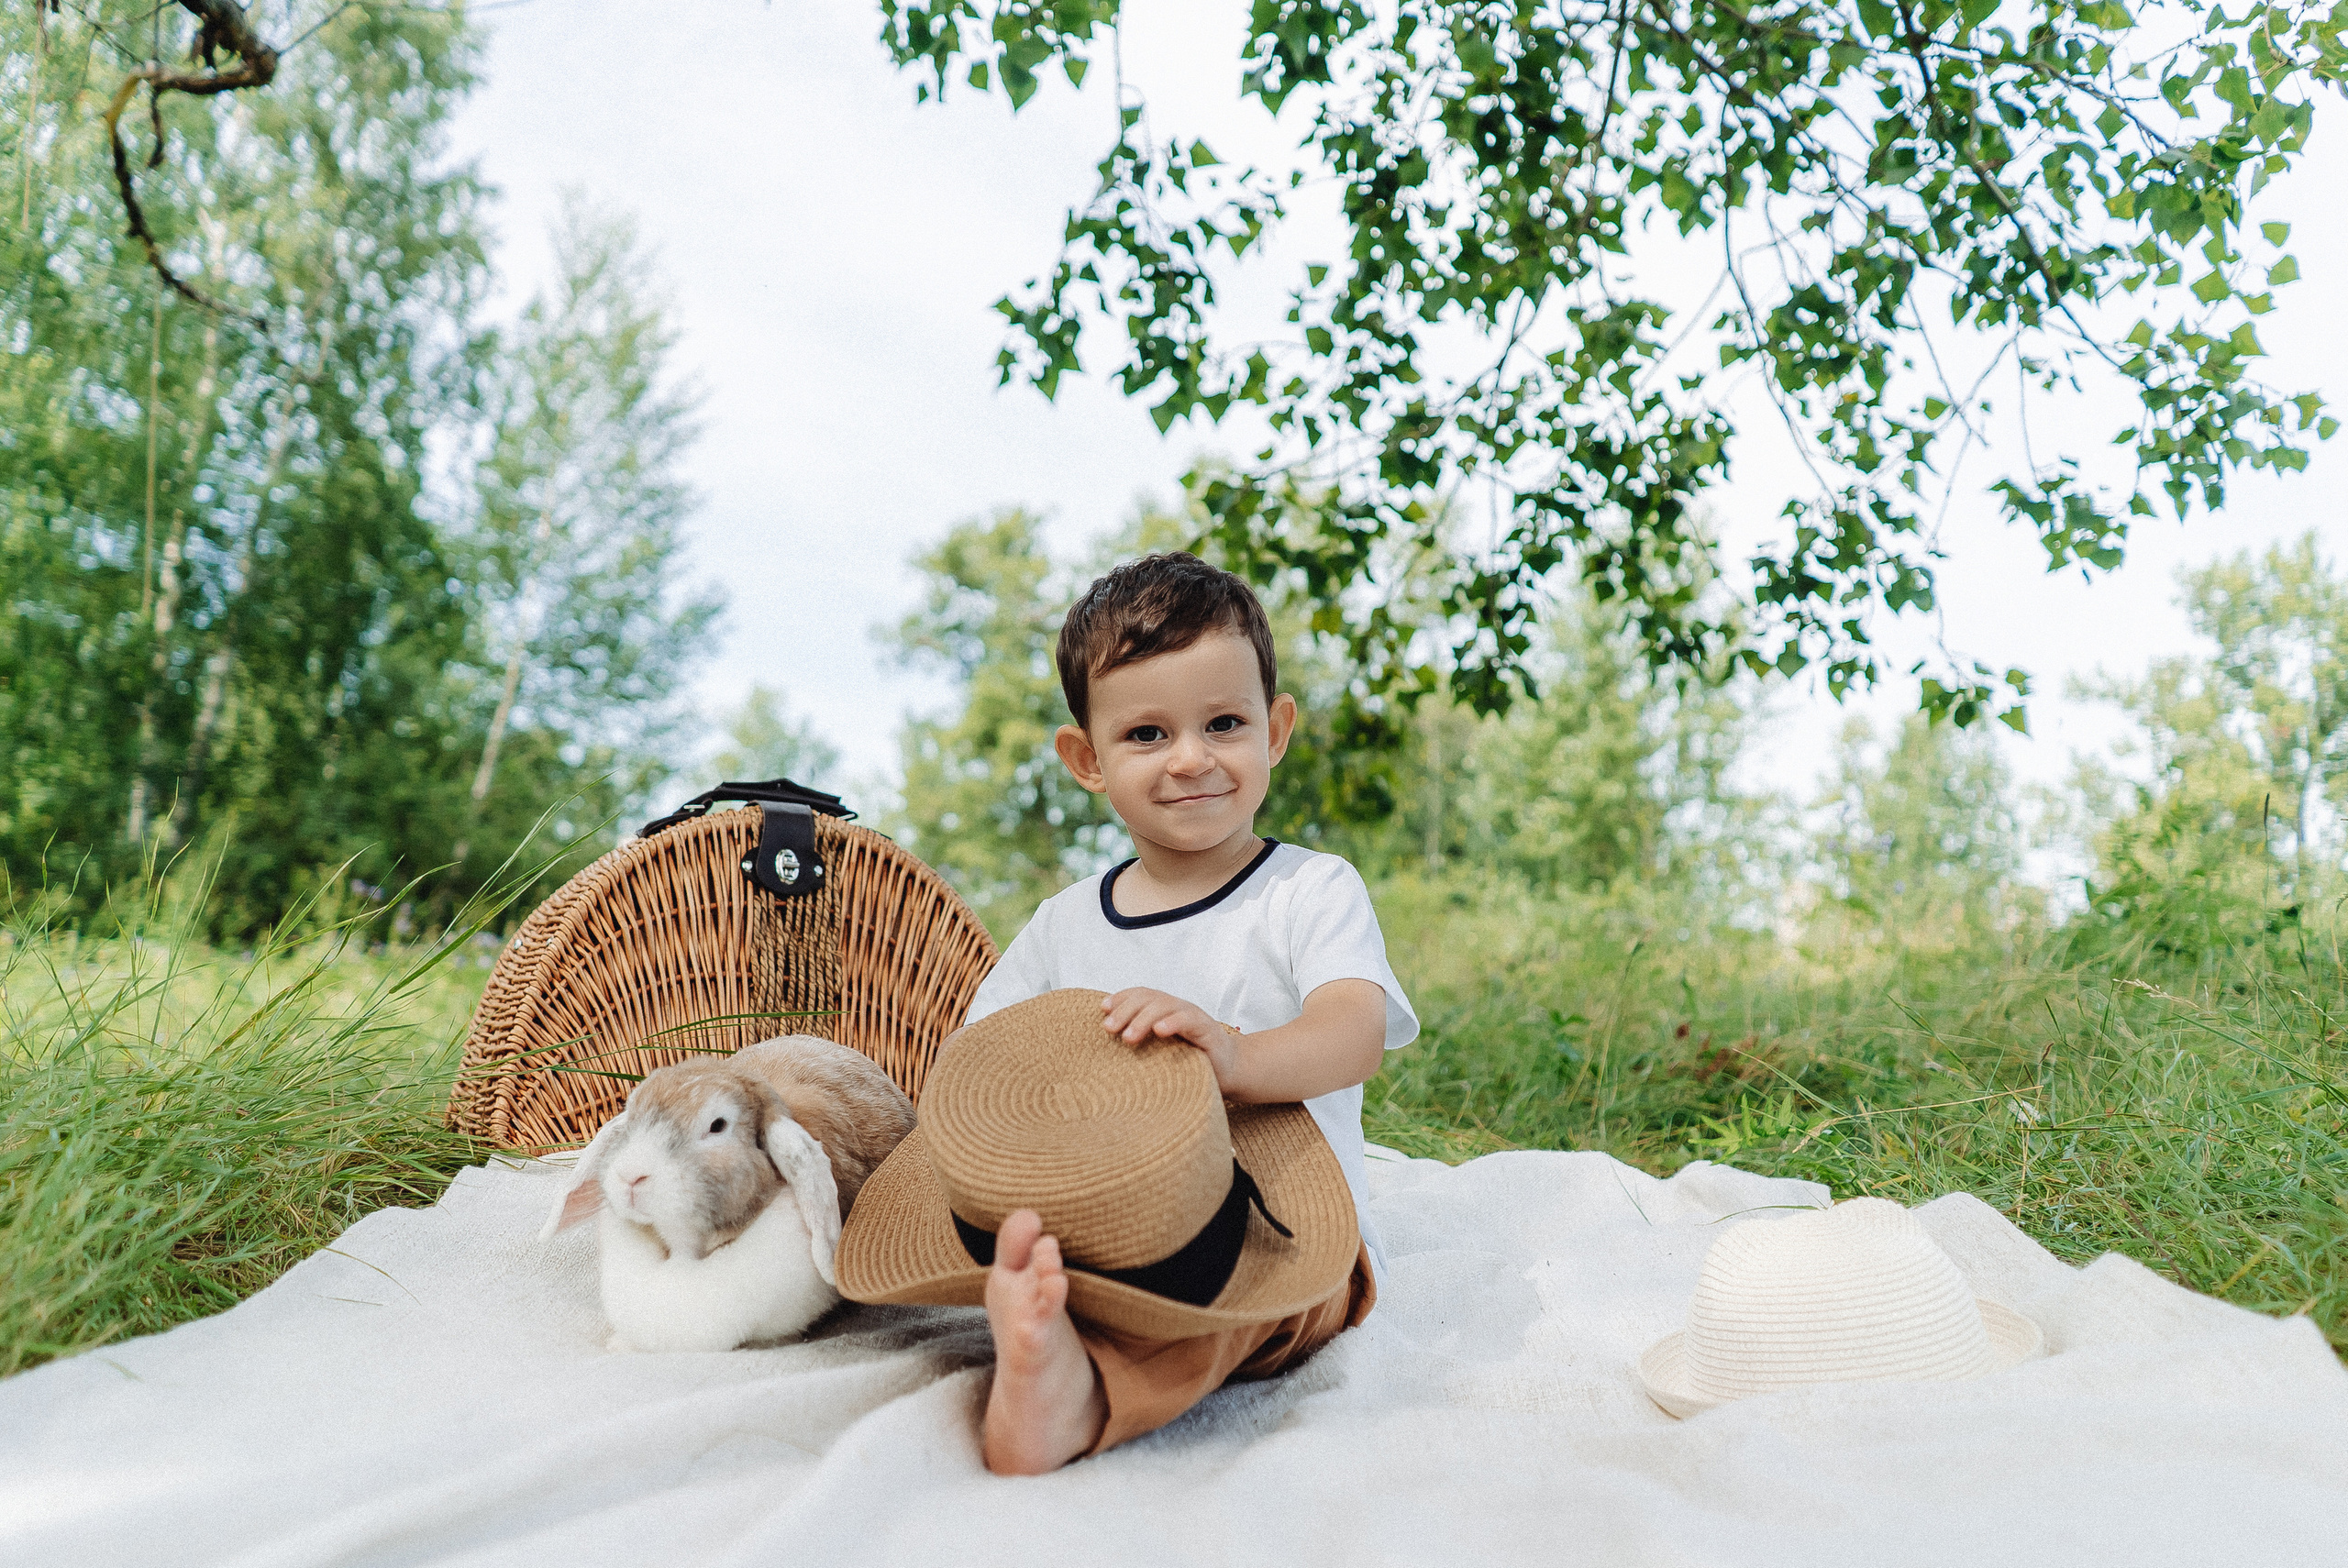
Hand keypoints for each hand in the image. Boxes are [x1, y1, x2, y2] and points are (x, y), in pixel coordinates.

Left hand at [1100, 987, 1241, 1088]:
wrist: (1230, 1070)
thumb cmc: (1191, 1061)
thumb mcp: (1161, 1051)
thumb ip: (1142, 1044)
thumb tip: (1106, 1050)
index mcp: (1164, 1010)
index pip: (1140, 995)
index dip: (1121, 998)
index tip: (1103, 1009)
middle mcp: (1176, 1008)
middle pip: (1148, 998)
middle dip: (1125, 1010)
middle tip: (1109, 1029)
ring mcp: (1192, 1016)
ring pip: (1164, 1006)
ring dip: (1143, 1019)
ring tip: (1128, 1037)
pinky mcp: (1208, 1029)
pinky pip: (1188, 1020)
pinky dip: (1173, 1022)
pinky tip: (1159, 1031)